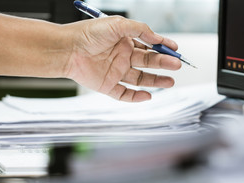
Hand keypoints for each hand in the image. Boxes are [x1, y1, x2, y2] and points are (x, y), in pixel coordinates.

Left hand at [63, 16, 181, 101]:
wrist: (67, 49)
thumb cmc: (88, 34)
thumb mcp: (117, 24)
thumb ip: (139, 29)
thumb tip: (157, 38)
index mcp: (125, 41)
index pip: (149, 45)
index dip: (163, 47)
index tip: (175, 50)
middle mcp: (122, 57)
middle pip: (148, 62)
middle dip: (163, 63)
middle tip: (177, 65)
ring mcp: (115, 72)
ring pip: (140, 79)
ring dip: (156, 80)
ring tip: (170, 81)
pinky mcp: (107, 86)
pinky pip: (124, 94)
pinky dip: (136, 97)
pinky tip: (147, 95)